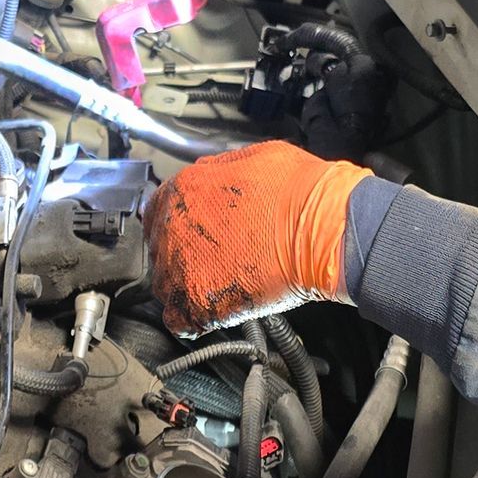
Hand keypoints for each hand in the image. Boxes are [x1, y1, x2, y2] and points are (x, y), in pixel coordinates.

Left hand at [145, 142, 372, 337]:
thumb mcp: (251, 157)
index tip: (189, 233)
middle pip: (159, 249)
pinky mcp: (199, 303)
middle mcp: (172, 229)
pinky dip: (192, 320)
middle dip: (180, 254)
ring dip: (184, 287)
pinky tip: (211, 312)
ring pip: (164, 286)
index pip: (156, 211)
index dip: (174, 224)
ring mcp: (182, 269)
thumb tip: (208, 175)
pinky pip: (179, 320)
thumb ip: (217, 170)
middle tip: (210, 259)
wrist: (321, 228)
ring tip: (214, 286)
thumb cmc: (297, 190)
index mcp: (182, 190)